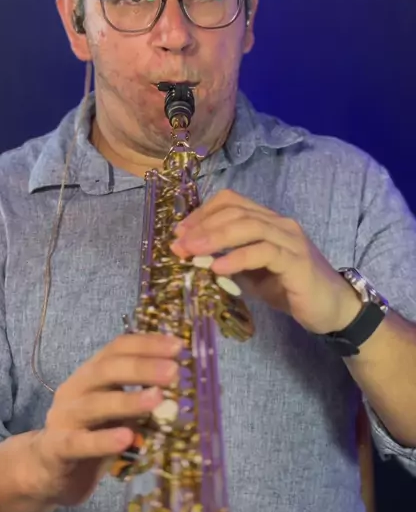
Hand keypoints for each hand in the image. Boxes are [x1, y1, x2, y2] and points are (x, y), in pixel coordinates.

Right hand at [28, 333, 181, 506]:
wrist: (46, 471)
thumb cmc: (91, 434)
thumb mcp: (118, 411)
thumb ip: (142, 397)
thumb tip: (184, 385)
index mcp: (91, 374)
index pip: (117, 348)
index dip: (147, 344)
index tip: (178, 346)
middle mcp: (76, 389)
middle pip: (106, 370)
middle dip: (141, 367)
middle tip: (173, 371)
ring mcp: (64, 418)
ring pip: (95, 404)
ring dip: (127, 400)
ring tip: (157, 399)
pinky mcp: (56, 449)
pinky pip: (79, 443)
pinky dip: (103, 440)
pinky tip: (126, 438)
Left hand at [171, 189, 360, 335]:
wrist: (332, 309)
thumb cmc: (290, 289)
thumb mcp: (252, 273)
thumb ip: (229, 260)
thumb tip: (195, 258)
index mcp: (267, 221)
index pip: (231, 202)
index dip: (202, 213)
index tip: (179, 233)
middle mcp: (279, 224)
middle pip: (235, 211)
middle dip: (202, 226)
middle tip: (179, 245)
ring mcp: (290, 240)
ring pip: (248, 226)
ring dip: (215, 237)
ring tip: (192, 253)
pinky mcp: (297, 262)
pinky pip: (264, 252)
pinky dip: (238, 258)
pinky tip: (218, 268)